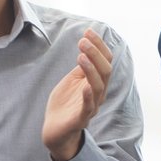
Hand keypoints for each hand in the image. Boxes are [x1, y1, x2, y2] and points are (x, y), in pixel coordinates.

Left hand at [43, 30, 113, 160]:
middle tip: (82, 41)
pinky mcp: (80, 118)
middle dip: (95, 53)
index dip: (99, 45)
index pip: (105, 61)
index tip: (88, 31)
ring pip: (98, 86)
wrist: (55, 130)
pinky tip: (84, 86)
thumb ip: (82, 66)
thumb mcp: (73, 80)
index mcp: (97, 82)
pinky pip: (88, 107)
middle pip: (105, 71)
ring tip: (80, 55)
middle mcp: (98, 93)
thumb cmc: (65, 103)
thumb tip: (88, 45)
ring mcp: (91, 106)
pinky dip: (88, 96)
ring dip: (91, 69)